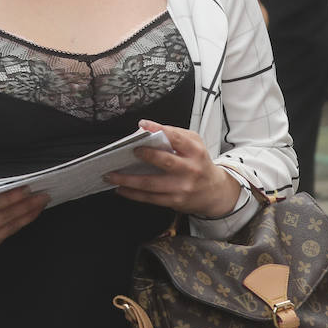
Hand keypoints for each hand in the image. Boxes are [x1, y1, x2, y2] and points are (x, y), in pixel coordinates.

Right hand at [0, 182, 47, 257]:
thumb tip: (8, 184)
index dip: (15, 196)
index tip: (30, 188)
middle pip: (6, 216)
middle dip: (27, 205)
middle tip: (42, 196)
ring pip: (9, 228)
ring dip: (27, 216)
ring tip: (39, 205)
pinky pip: (4, 236)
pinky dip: (16, 225)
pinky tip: (26, 216)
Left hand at [105, 120, 240, 216]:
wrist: (215, 192)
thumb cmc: (200, 164)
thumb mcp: (195, 145)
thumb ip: (175, 135)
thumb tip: (149, 130)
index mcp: (195, 151)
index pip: (176, 138)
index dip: (159, 130)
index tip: (143, 125)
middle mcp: (189, 169)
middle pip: (165, 161)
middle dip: (145, 155)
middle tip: (129, 151)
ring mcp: (181, 187)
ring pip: (151, 183)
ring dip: (128, 179)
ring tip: (112, 174)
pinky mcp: (174, 201)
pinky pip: (150, 198)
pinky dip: (133, 194)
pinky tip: (121, 188)